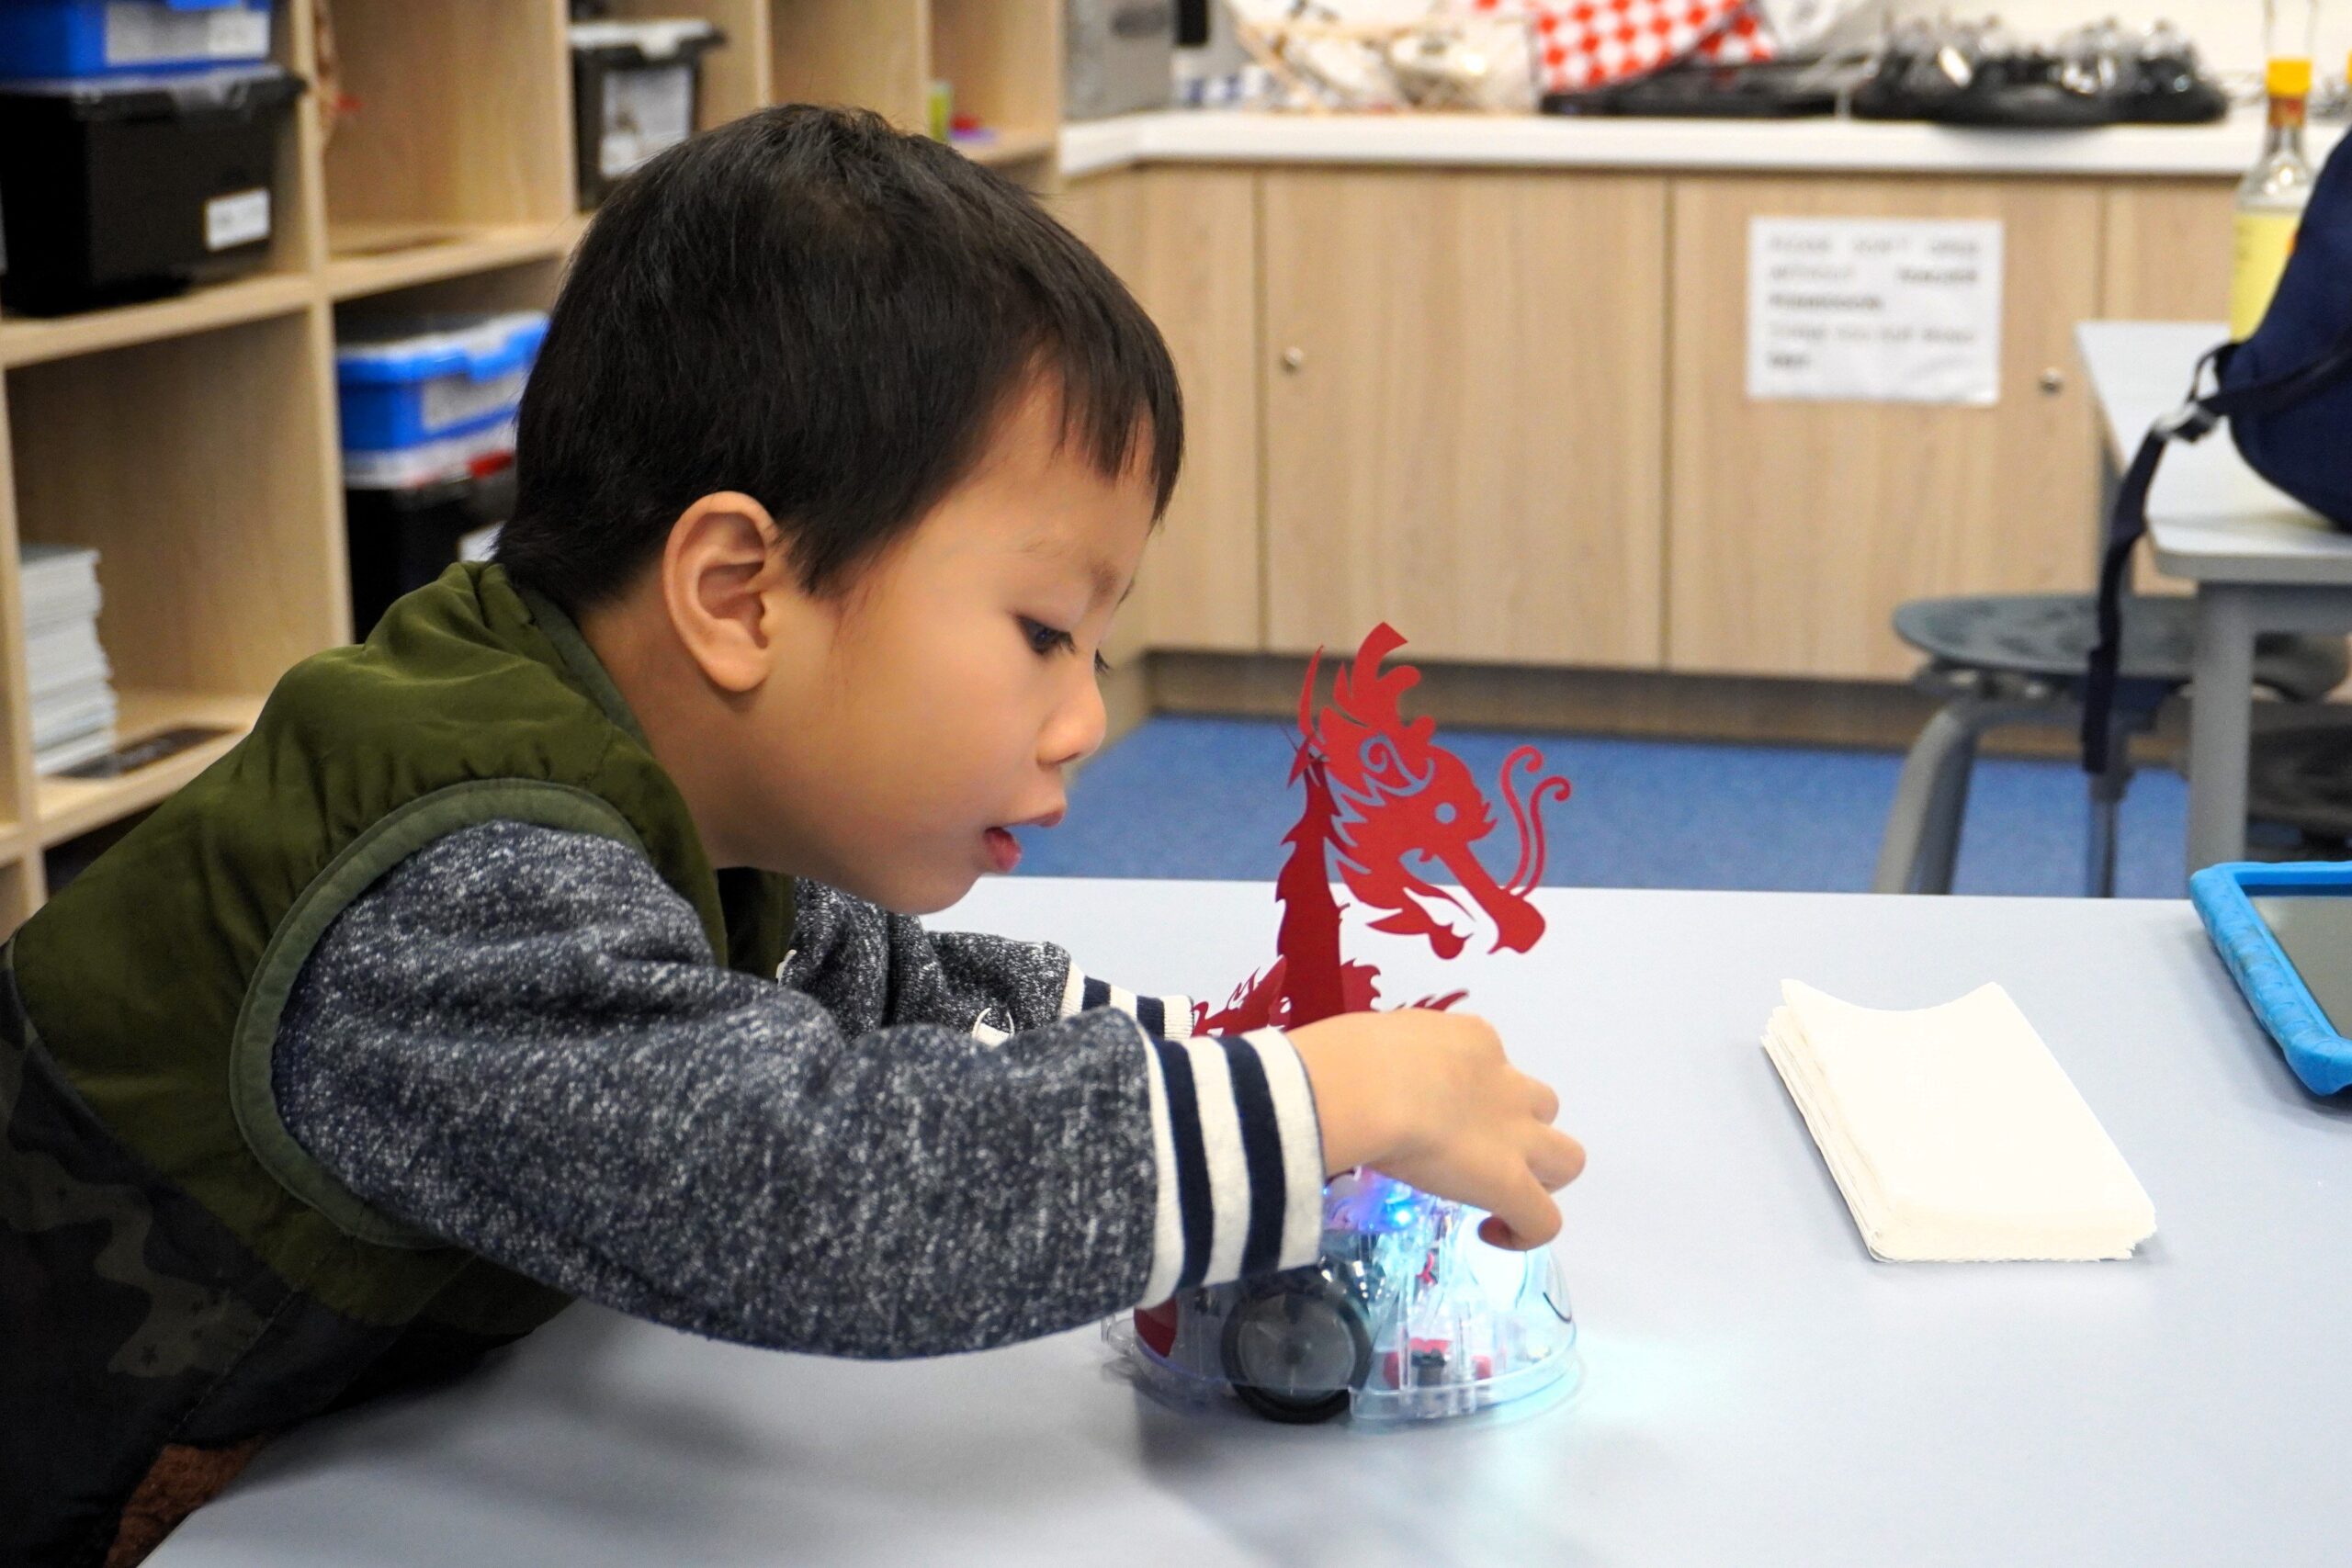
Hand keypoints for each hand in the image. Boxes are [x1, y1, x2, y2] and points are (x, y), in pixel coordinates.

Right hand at [1286, 1009, 1583, 1249]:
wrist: (1365, 1087)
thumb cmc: (1345, 1057)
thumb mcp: (1366, 1043)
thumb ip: (1376, 1061)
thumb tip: (1347, 1081)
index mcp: (1468, 1039)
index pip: (1486, 1062)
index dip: (1467, 1090)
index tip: (1429, 1113)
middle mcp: (1503, 1080)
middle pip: (1543, 1106)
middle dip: (1520, 1130)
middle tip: (1475, 1152)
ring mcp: (1515, 1134)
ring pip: (1565, 1159)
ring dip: (1538, 1178)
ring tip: (1499, 1196)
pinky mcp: (1512, 1183)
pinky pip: (1544, 1220)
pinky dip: (1527, 1232)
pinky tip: (1493, 1235)